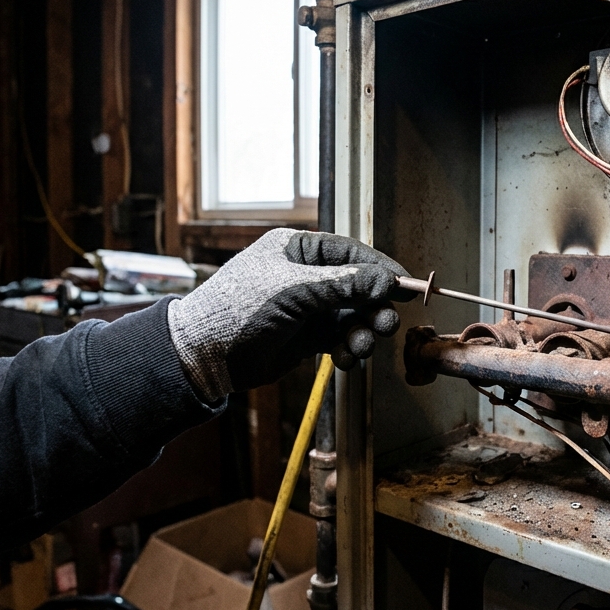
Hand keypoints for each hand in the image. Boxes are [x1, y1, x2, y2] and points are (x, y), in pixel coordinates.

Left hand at [167, 229, 410, 398]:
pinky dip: (349, 348)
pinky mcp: (306, 335)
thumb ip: (344, 285)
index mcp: (298, 249)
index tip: (406, 286)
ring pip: (352, 316)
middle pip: (358, 287)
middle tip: (387, 325)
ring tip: (361, 346)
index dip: (381, 269)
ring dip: (363, 332)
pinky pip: (341, 338)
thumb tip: (387, 280)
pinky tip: (347, 359)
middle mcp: (305, 275)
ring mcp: (307, 306)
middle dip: (374, 308)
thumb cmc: (238, 310)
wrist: (203, 356)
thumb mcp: (294, 291)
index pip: (352, 253)